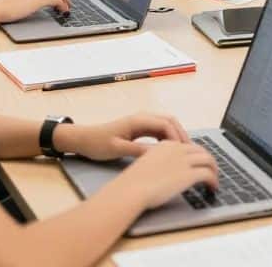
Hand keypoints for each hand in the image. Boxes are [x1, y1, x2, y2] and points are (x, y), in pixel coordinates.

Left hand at [56, 112, 191, 160]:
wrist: (83, 139)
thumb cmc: (97, 144)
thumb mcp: (117, 149)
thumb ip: (138, 150)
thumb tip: (158, 155)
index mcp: (138, 120)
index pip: (165, 124)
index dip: (176, 137)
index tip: (182, 152)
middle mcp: (142, 117)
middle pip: (170, 121)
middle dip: (181, 134)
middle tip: (188, 151)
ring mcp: (141, 122)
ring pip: (166, 125)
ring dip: (176, 136)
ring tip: (183, 152)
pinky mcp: (140, 128)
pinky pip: (159, 130)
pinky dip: (168, 138)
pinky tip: (170, 151)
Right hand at [112, 141, 218, 210]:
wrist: (131, 190)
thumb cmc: (132, 184)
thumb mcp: (146, 167)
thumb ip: (159, 165)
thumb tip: (166, 175)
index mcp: (165, 146)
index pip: (188, 146)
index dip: (196, 156)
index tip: (199, 163)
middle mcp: (177, 149)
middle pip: (201, 151)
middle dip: (209, 161)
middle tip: (212, 171)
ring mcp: (184, 160)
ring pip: (209, 160)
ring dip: (214, 170)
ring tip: (215, 180)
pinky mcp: (189, 174)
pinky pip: (209, 174)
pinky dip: (214, 180)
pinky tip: (213, 188)